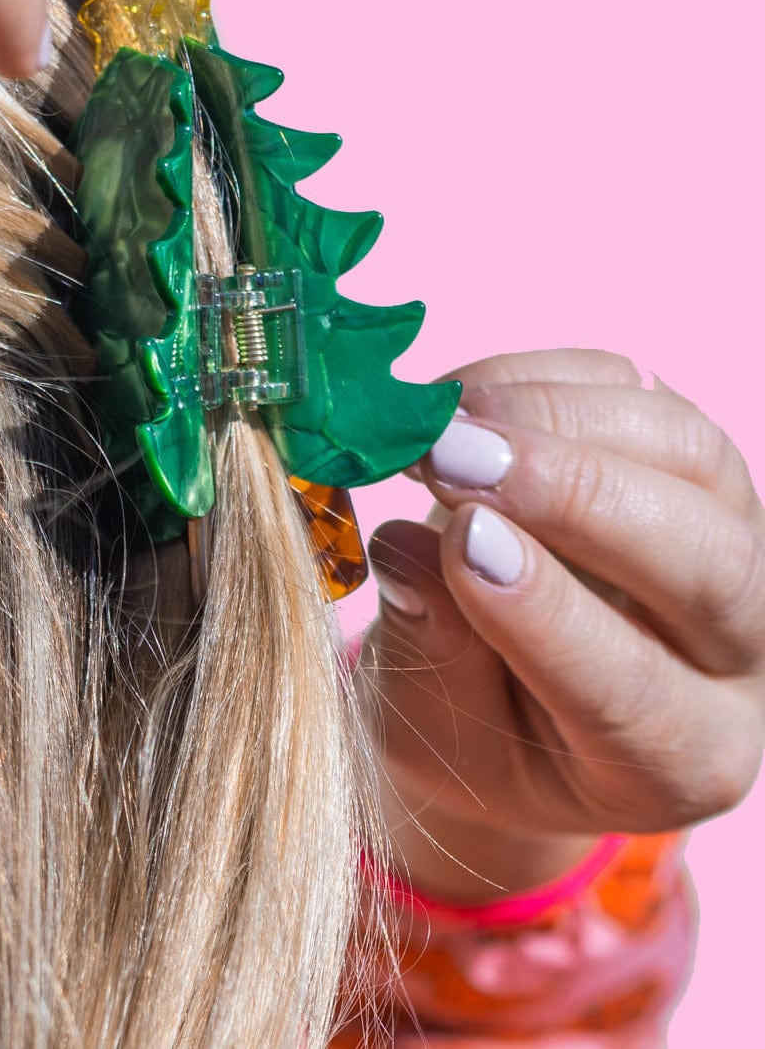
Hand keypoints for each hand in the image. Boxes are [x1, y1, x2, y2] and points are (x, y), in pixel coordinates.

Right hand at [359, 348, 764, 900]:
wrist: (507, 693)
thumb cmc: (474, 732)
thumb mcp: (432, 734)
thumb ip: (431, 655)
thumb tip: (408, 550)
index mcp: (684, 760)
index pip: (637, 690)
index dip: (548, 610)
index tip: (460, 544)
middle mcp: (740, 651)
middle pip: (708, 562)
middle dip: (572, 495)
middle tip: (451, 457)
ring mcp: (731, 539)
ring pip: (690, 453)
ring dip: (557, 418)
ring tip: (445, 423)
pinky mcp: (687, 457)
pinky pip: (640, 391)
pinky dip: (542, 379)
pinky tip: (458, 401)